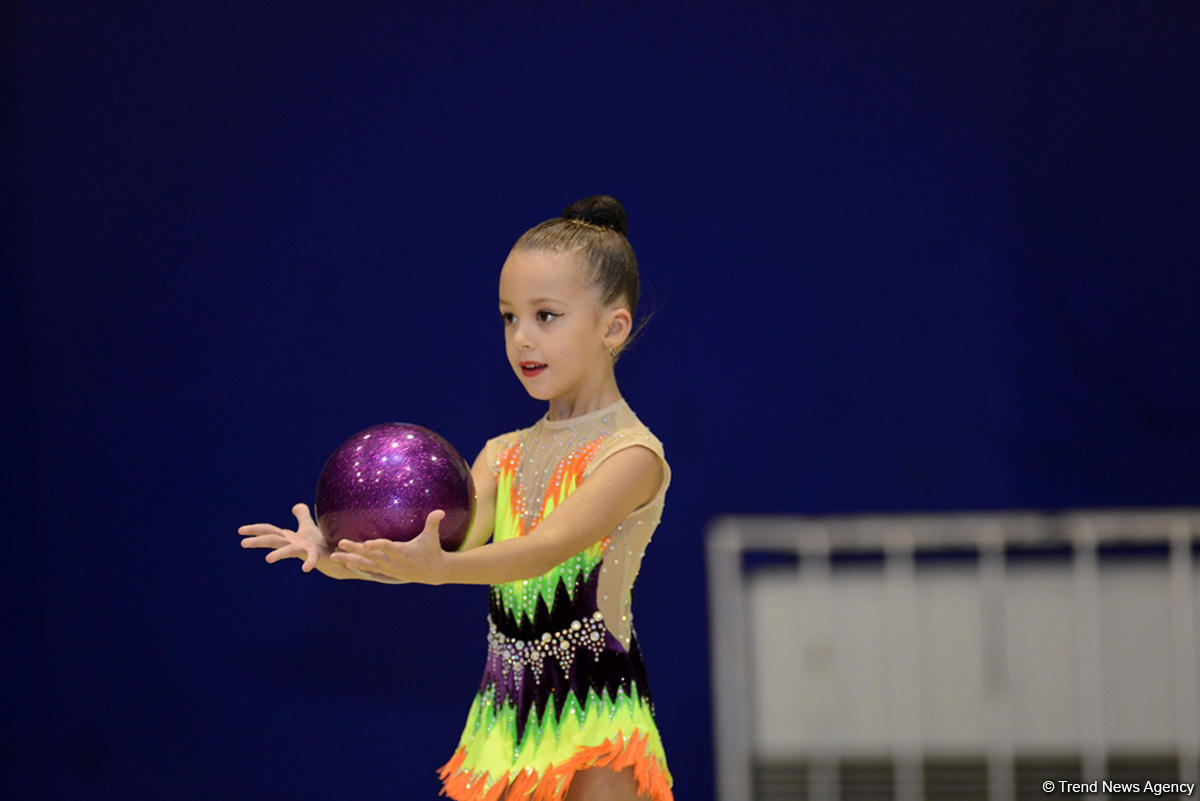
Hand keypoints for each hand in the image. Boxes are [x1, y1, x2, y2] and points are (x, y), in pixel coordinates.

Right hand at [239, 503, 328, 573]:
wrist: (335, 559)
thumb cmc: (319, 544)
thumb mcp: (309, 527)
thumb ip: (302, 516)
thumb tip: (296, 506)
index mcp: (288, 538)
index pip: (269, 531)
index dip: (255, 530)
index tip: (240, 531)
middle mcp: (293, 544)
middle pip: (274, 540)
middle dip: (259, 541)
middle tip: (243, 543)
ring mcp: (304, 550)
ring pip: (290, 550)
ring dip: (279, 554)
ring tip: (268, 559)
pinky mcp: (317, 554)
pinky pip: (312, 558)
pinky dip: (309, 562)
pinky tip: (305, 569)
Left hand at [330, 510, 447, 584]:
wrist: (434, 573)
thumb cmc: (432, 551)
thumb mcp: (432, 537)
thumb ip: (433, 523)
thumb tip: (441, 511)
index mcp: (402, 552)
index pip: (387, 547)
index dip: (376, 546)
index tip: (365, 544)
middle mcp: (392, 562)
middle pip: (370, 556)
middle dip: (354, 550)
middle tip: (340, 543)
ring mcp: (388, 568)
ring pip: (365, 564)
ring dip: (349, 560)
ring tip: (334, 556)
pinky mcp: (387, 573)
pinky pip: (369, 570)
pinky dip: (358, 567)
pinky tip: (347, 564)